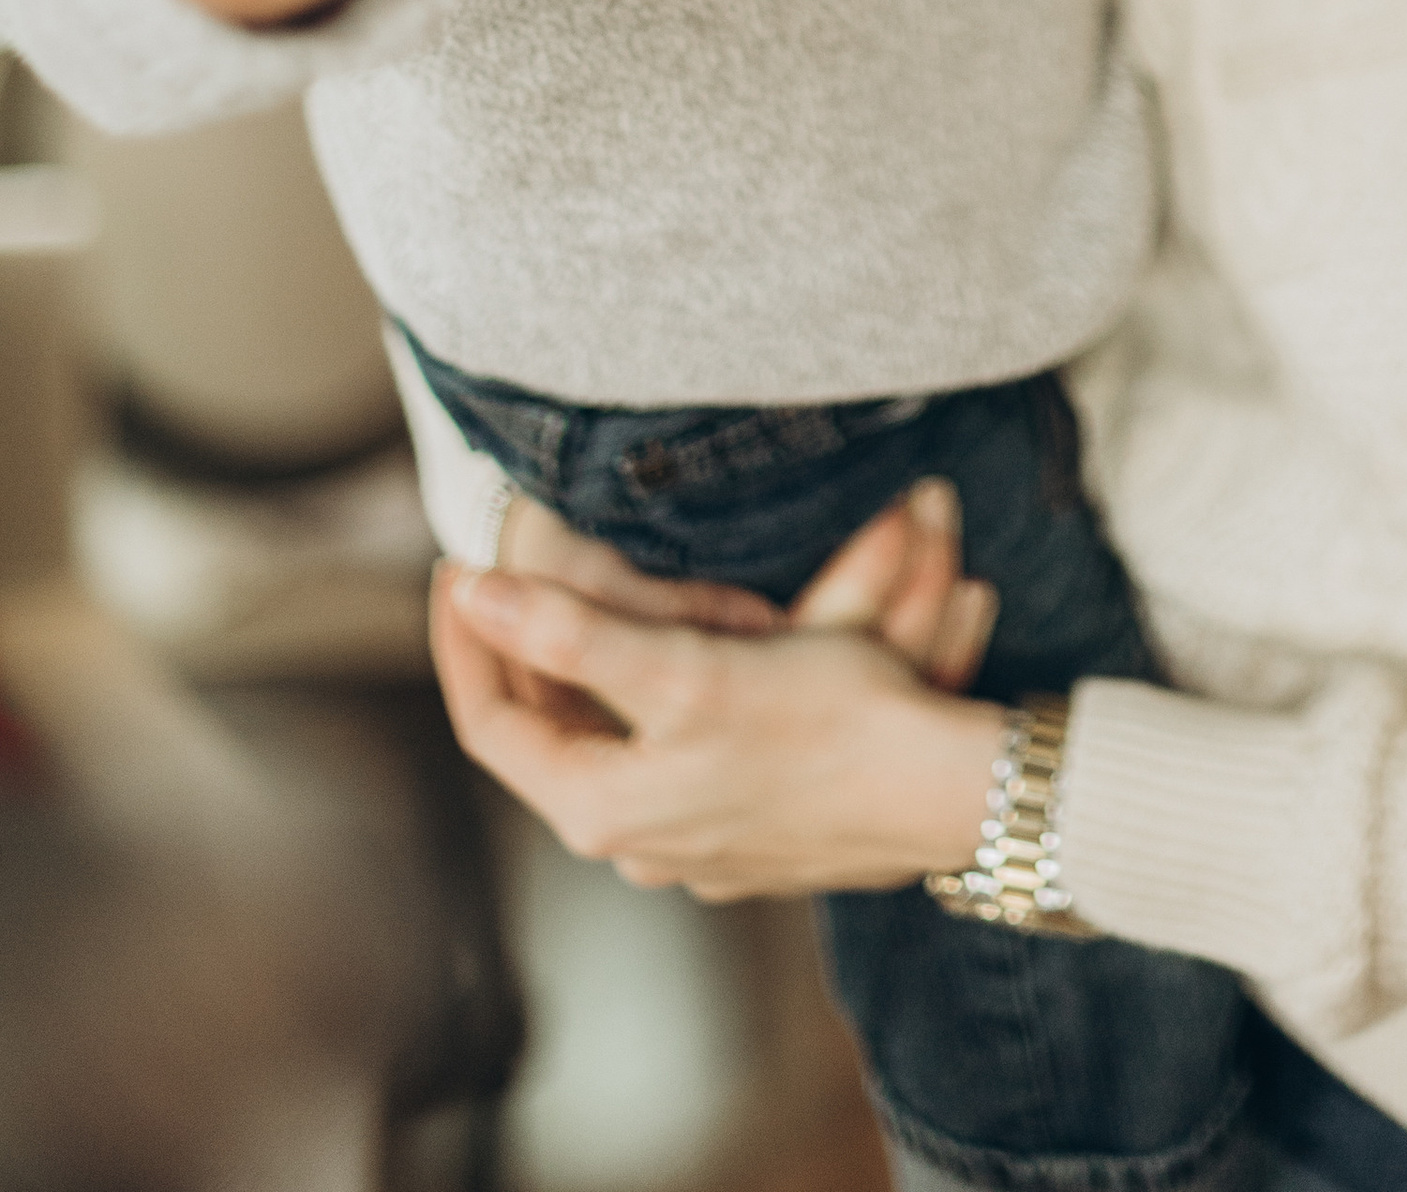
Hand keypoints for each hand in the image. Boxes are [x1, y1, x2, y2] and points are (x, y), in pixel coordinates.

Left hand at [433, 491, 1005, 896]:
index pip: (488, 722)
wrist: (946, 791)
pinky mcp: (744, 830)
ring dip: (602, 663)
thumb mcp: (686, 670)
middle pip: (551, 730)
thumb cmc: (824, 725)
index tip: (453, 570)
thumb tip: (474, 595)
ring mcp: (691, 843)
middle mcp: (635, 840)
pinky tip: (691, 646)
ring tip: (599, 592)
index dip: (463, 641)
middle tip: (521, 571)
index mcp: (602, 808)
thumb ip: (571, 635)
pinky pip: (674, 750)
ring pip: (615, 738)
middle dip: (539, 641)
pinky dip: (662, 689)